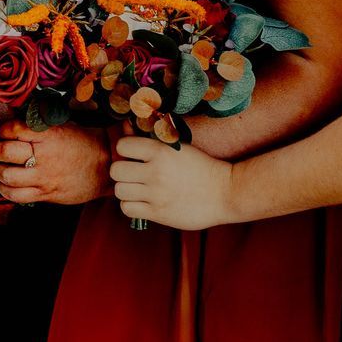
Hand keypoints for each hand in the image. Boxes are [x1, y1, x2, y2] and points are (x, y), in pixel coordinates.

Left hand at [0, 120, 109, 204]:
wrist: (106, 166)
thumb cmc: (84, 143)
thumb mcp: (63, 125)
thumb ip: (38, 123)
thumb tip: (14, 113)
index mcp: (48, 135)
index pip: (13, 129)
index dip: (3, 130)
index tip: (5, 132)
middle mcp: (44, 155)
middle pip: (4, 151)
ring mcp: (44, 176)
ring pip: (7, 175)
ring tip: (0, 167)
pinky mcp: (46, 194)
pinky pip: (17, 195)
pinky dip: (5, 190)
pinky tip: (6, 184)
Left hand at [109, 134, 236, 230]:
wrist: (225, 192)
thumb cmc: (201, 167)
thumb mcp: (179, 147)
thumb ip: (152, 140)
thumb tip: (125, 127)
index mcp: (161, 151)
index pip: (122, 146)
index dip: (125, 150)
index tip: (133, 155)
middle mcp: (156, 172)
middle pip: (116, 171)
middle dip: (122, 171)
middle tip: (133, 173)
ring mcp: (156, 194)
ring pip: (119, 191)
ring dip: (126, 189)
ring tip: (138, 188)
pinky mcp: (159, 213)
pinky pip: (127, 209)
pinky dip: (131, 205)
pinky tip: (142, 201)